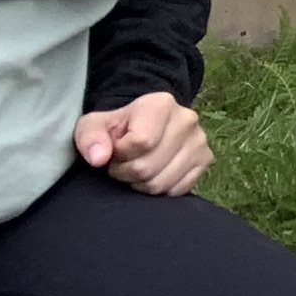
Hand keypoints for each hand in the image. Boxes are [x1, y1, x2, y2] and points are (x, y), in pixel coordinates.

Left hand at [74, 92, 209, 196]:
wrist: (145, 124)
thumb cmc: (117, 127)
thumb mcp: (94, 125)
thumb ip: (90, 137)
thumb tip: (99, 158)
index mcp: (161, 104)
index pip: (141, 142)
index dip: (119, 155)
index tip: (114, 151)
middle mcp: (187, 119)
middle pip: (148, 166)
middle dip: (127, 172)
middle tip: (122, 164)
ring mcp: (200, 141)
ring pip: (161, 183)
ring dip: (141, 184)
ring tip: (136, 169)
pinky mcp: (206, 159)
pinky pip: (177, 190)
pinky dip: (160, 189)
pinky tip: (153, 174)